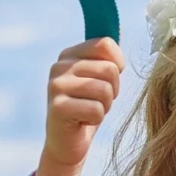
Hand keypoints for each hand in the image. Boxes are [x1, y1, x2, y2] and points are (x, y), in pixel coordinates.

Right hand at [44, 37, 124, 169]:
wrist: (68, 144)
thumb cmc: (88, 109)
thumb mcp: (99, 79)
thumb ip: (106, 58)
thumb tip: (120, 31)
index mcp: (69, 54)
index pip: (105, 44)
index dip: (117, 66)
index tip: (108, 81)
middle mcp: (59, 66)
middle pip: (109, 69)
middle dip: (112, 91)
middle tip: (97, 102)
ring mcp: (56, 86)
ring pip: (105, 89)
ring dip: (105, 106)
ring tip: (90, 111)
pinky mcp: (58, 107)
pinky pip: (96, 109)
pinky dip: (95, 120)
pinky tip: (82, 122)